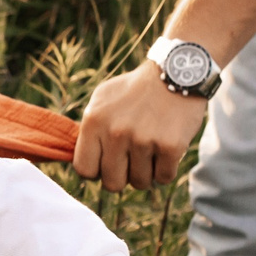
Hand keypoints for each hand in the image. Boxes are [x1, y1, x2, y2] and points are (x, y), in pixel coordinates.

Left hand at [75, 62, 209, 190]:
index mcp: (94, 121)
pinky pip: (164, 178)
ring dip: (146, 173)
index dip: (96, 172)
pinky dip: (166, 170)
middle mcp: (116, 132)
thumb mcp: (102, 100)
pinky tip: (165, 151)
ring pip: (140, 183)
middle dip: (122, 177)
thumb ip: (89, 129)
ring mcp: (144, 140)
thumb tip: (81, 161)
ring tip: (150, 152)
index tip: (107, 164)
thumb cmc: (135, 90)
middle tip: (131, 162)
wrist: (175, 72)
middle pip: (112, 183)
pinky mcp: (170, 146)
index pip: (84, 170)